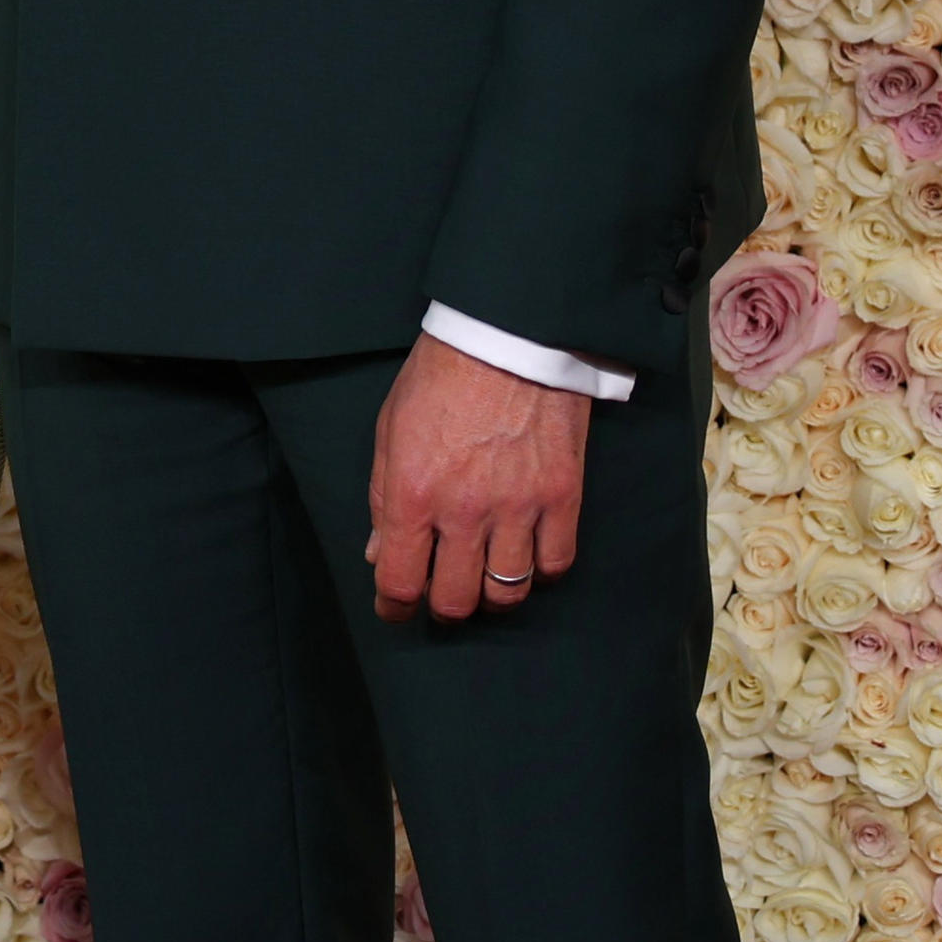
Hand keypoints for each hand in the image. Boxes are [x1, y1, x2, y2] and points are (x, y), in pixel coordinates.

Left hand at [369, 332, 587, 626]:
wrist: (508, 332)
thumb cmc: (441, 374)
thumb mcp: (391, 428)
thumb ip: (383, 496)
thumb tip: (379, 551)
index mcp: (412, 493)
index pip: (399, 581)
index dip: (394, 607)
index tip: (396, 609)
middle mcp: (463, 509)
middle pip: (455, 599)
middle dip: (444, 606)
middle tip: (443, 592)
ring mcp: (518, 506)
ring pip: (507, 591)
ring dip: (492, 594)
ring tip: (486, 578)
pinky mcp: (562, 494)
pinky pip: (556, 562)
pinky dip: (541, 569)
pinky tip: (528, 556)